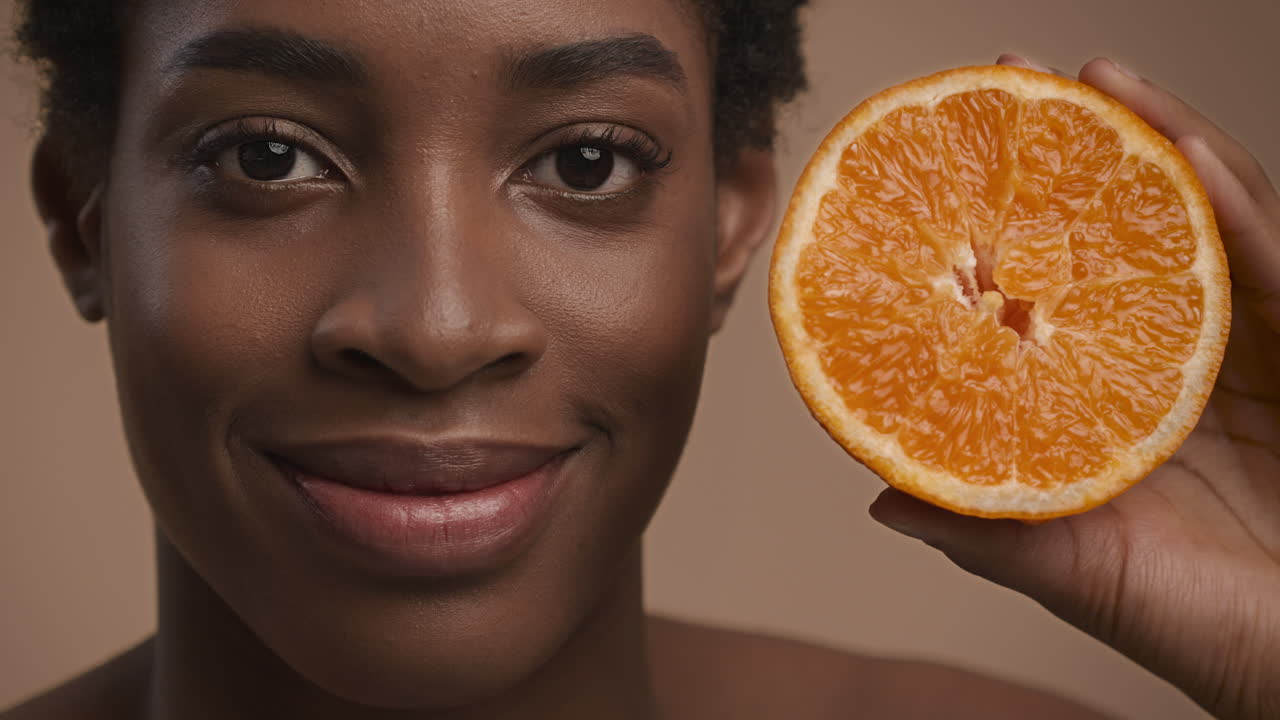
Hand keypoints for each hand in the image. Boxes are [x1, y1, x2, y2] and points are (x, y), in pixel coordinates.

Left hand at [870, 55, 1279, 719]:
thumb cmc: (1205, 629)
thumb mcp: (1077, 573)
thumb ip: (987, 535)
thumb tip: (879, 501)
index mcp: (1123, 405)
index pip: (1063, 293)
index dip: (1012, 228)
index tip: (949, 169)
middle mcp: (1185, 366)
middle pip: (1130, 233)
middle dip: (1074, 153)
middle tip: (1012, 80)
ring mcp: (1261, 354)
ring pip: (1209, 223)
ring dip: (1154, 143)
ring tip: (1093, 82)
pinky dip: (1238, 205)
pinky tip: (1185, 152)